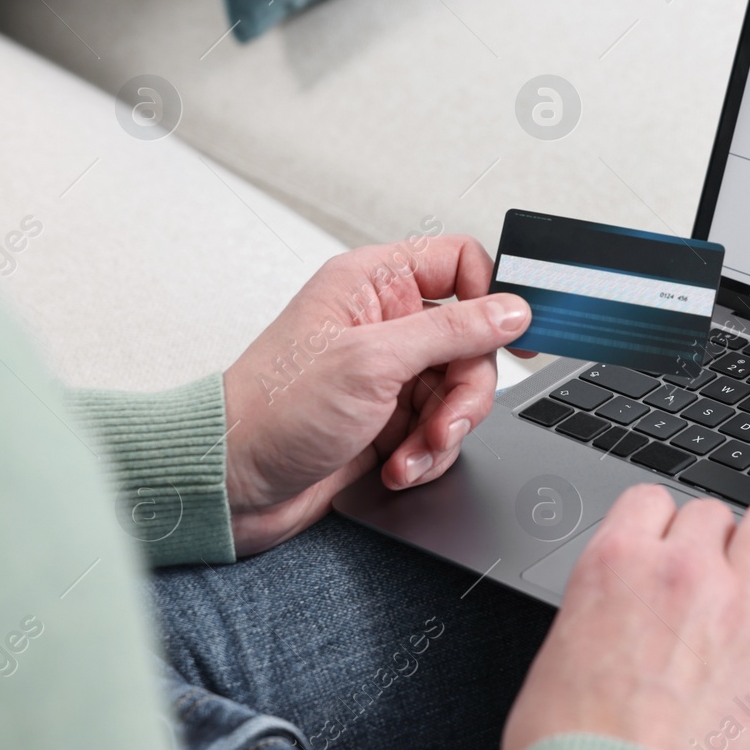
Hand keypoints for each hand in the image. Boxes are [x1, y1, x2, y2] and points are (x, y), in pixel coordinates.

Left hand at [222, 235, 530, 554]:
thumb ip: (452, 330)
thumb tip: (511, 310)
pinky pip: (442, 429)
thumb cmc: (273, 412)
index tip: (517, 335)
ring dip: (445, 430)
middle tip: (445, 419)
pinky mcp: (391, 419)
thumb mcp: (373, 361)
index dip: (494, 296)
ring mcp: (390, 374)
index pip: (460, 263)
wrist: (233, 486)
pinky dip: (427, 454)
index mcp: (373, 284)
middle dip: (465, 390)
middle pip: (472, 340)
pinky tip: (396, 466)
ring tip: (410, 451)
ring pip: (461, 391)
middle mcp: (385, 324)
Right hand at [500, 487, 749, 749]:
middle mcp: (681, 573)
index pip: (652, 502)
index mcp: (615, 566)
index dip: (663, 524)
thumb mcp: (557, 659)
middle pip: (712, 515)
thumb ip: (598, 613)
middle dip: (712, 538)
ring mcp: (740, 609)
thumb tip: (615, 613)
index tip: (671, 540)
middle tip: (714, 570)